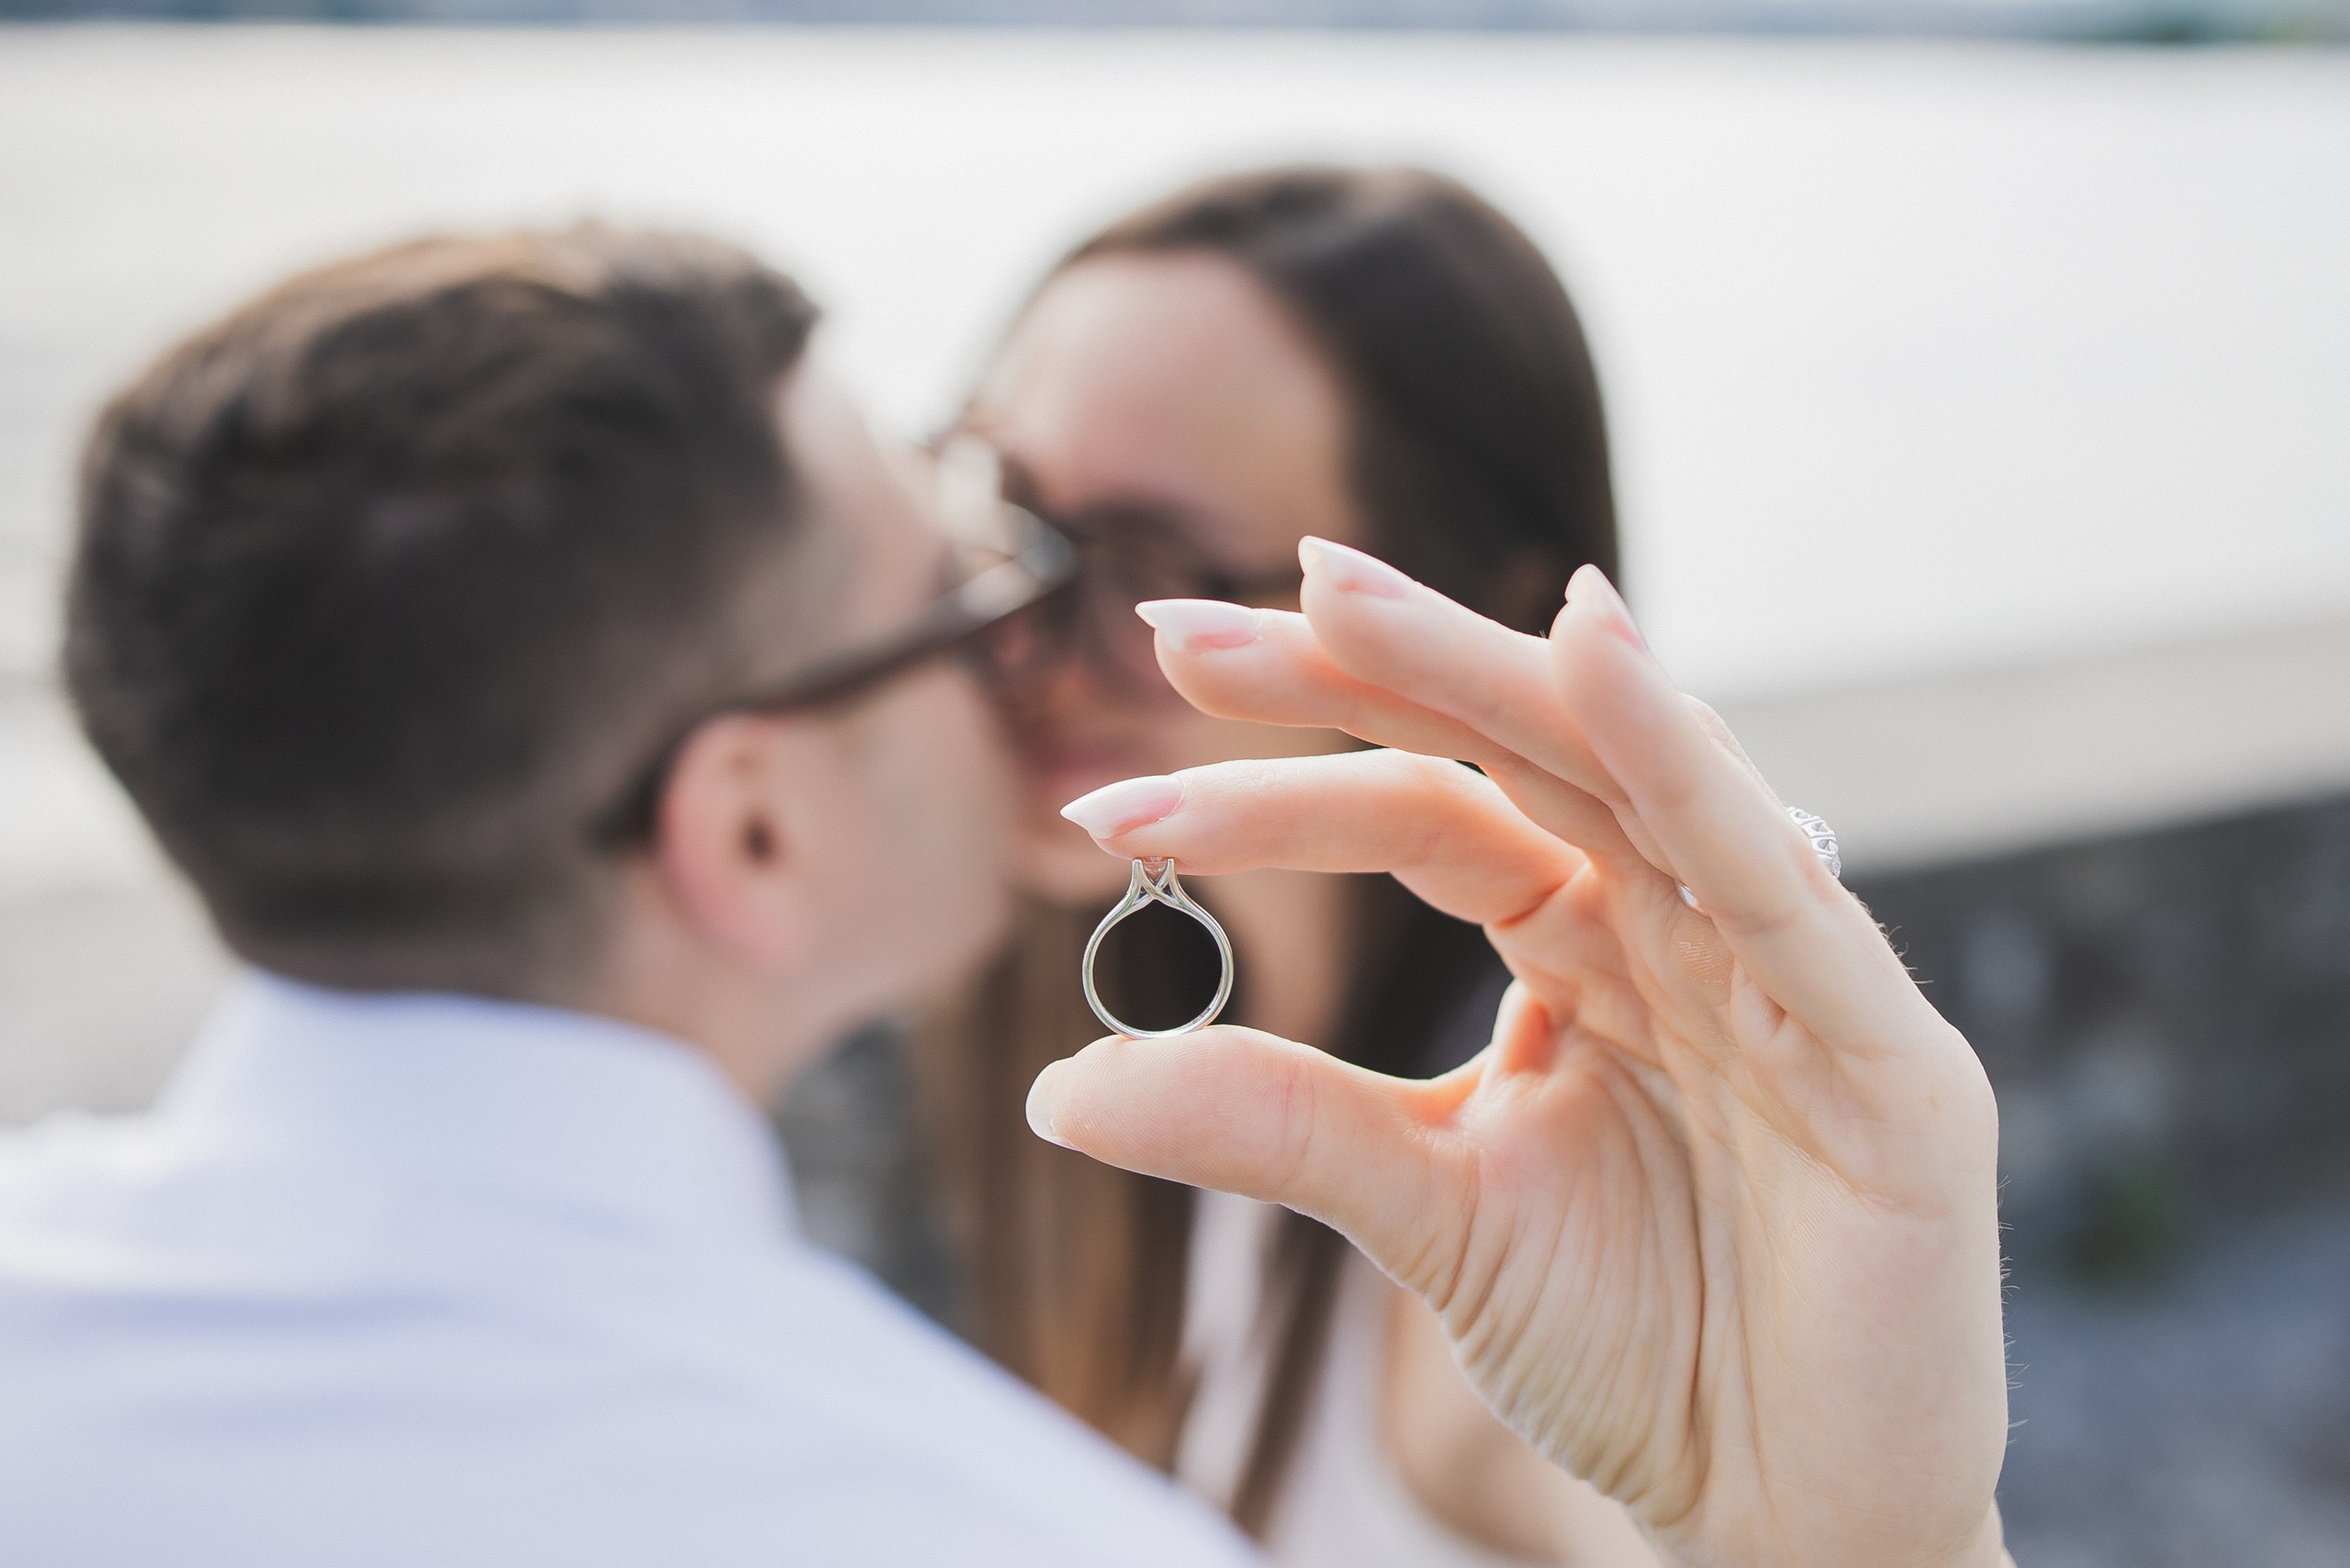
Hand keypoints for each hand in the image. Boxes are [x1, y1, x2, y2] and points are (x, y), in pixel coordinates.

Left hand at [1030, 542, 2011, 1567]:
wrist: (1784, 1515)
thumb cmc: (1636, 1343)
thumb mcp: (1427, 1207)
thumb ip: (1275, 1122)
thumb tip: (1056, 1083)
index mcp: (1586, 943)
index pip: (1426, 817)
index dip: (1276, 789)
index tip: (1103, 798)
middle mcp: (1682, 920)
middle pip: (1514, 752)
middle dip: (1353, 676)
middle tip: (1178, 627)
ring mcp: (1788, 970)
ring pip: (1632, 773)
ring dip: (1481, 672)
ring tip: (1328, 592)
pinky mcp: (1886, 1051)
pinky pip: (1779, 881)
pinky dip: (1690, 758)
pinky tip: (1595, 649)